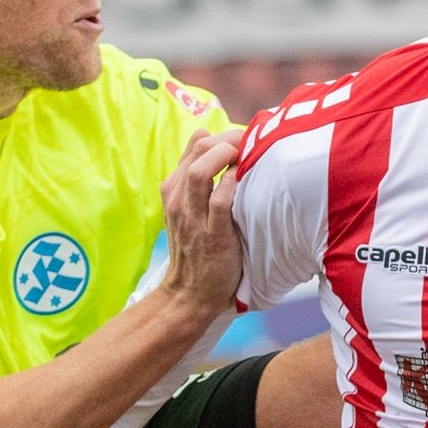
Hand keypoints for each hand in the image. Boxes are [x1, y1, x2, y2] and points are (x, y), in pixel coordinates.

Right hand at [159, 127, 244, 314]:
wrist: (189, 293)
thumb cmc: (198, 249)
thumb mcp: (189, 210)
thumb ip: (198, 178)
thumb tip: (208, 136)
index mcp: (174, 189)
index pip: (196, 144)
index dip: (224, 135)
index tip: (245, 140)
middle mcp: (178, 199)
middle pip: (199, 150)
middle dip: (230, 139)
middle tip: (254, 145)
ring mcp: (193, 217)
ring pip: (200, 170)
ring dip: (228, 156)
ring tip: (249, 159)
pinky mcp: (211, 234)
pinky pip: (220, 200)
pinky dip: (234, 185)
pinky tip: (248, 182)